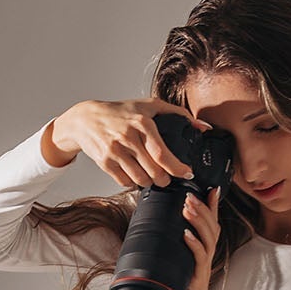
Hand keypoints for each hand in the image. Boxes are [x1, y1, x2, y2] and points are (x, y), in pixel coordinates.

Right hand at [44, 99, 210, 187]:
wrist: (86, 119)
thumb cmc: (121, 112)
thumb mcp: (149, 106)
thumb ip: (178, 114)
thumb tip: (203, 128)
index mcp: (142, 123)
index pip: (162, 153)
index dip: (177, 167)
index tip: (187, 173)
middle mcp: (128, 137)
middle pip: (153, 170)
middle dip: (164, 179)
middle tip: (168, 179)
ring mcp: (115, 151)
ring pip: (139, 179)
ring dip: (149, 182)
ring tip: (152, 178)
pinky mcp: (105, 162)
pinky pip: (124, 181)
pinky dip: (133, 183)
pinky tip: (136, 177)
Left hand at [174, 186, 222, 289]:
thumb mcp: (176, 267)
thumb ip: (171, 252)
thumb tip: (151, 237)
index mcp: (202, 251)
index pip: (210, 224)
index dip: (211, 206)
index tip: (210, 187)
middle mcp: (206, 256)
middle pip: (211, 226)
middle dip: (201, 207)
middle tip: (190, 194)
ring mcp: (204, 266)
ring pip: (207, 237)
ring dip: (198, 220)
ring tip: (187, 206)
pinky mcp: (199, 278)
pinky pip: (199, 258)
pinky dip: (193, 244)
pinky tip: (186, 234)